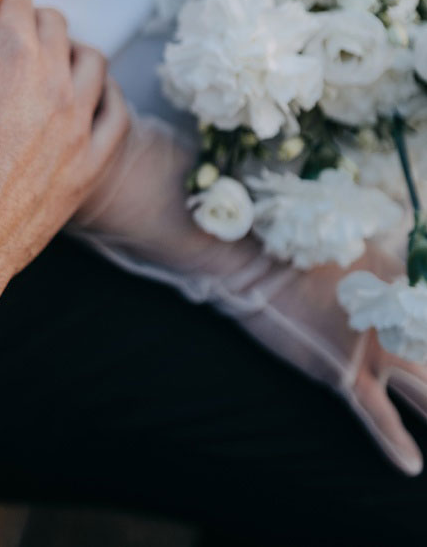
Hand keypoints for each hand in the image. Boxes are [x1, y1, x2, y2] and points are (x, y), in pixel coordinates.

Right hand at [0, 0, 128, 308]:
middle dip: (20, 27)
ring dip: (61, 55)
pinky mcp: (88, 166)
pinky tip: (75, 102)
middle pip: (52, 22)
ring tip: (26, 75)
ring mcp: (79, 125)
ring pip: (89, 59)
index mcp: (12, 50)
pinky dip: (100, 96)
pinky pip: (117, 112)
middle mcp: (57, 80)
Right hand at [77, 117, 426, 474]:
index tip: (421, 303)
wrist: (237, 254)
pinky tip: (412, 470)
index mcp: (387, 262)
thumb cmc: (263, 222)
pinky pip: (374, 417)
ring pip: (424, 384)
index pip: (422, 288)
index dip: (422, 302)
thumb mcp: (309, 206)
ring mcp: (368, 343)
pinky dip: (395, 444)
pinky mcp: (342, 372)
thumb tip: (329, 175)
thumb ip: (328, 201)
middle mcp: (389, 307)